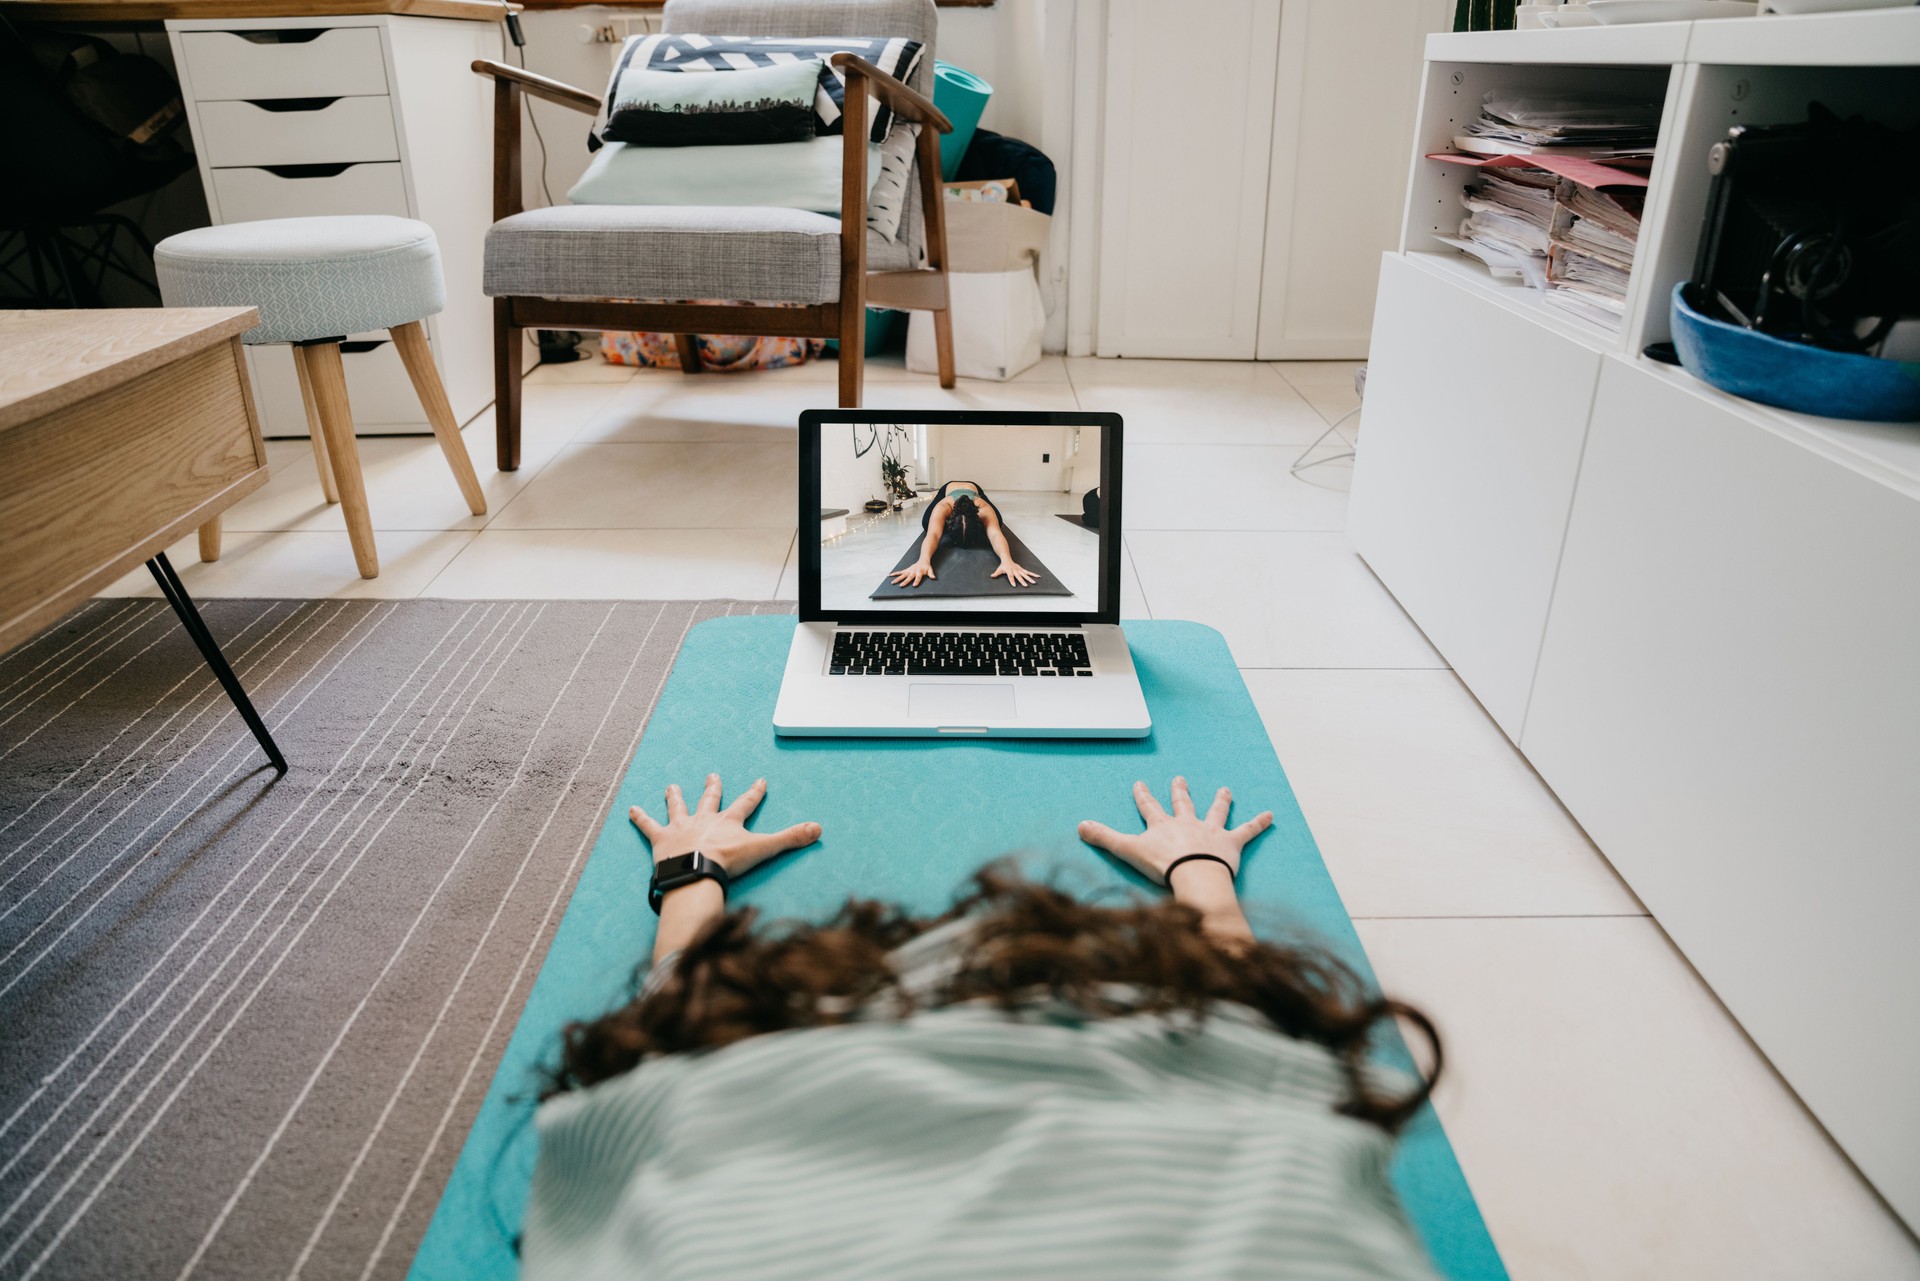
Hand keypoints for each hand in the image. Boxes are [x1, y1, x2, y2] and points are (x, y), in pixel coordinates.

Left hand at [630, 774, 821, 876]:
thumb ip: (790, 839)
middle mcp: (704, 819)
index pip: (746, 803)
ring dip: (675, 797)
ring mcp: (681, 827)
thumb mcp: (764, 849)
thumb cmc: (727, 862)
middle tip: (712, 775)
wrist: (696, 872)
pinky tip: (630, 809)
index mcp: (729, 822)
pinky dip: (639, 818)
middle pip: (709, 800)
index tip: (760, 781)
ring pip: (678, 807)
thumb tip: (819, 828)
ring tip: (671, 787)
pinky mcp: (661, 840)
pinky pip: (648, 826)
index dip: (754, 792)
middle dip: (712, 787)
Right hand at [889, 560, 935, 587]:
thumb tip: (933, 578)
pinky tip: (890, 575)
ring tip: (892, 582)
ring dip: (897, 579)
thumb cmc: (926, 566)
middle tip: (901, 586)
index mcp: (919, 572)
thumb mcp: (930, 569)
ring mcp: (909, 570)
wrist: (923, 559)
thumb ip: (931, 574)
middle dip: (905, 582)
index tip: (914, 585)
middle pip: (909, 577)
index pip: (918, 577)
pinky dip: (895, 573)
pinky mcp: (907, 569)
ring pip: (902, 575)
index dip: (916, 581)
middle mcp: (913, 571)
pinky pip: (900, 572)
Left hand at [992, 560, 1037, 587]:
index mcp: (1009, 571)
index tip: (1014, 585)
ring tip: (1034, 582)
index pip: (1010, 577)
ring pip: (1025, 574)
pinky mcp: (1022, 569)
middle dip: (1022, 581)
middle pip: (1019, 577)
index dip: (1012, 581)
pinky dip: (1033, 574)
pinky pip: (1028, 572)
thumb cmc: (1003, 565)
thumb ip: (996, 573)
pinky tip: (1038, 576)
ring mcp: (1019, 570)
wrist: (1007, 558)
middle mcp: (1015, 570)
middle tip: (1026, 586)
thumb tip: (992, 576)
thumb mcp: (999, 569)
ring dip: (1030, 579)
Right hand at [1078, 776, 1272, 887]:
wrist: (1194, 875)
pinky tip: (1271, 815)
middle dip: (1180, 791)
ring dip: (1221, 801)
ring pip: (1216, 811)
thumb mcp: (1127, 851)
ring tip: (1226, 790)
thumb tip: (1079, 825)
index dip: (1144, 795)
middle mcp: (1187, 823)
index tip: (1141, 783)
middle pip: (1182, 804)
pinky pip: (1247, 831)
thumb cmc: (1162, 866)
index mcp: (1162, 826)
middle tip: (1180, 779)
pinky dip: (1259, 823)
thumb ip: (1104, 838)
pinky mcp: (1231, 844)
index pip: (1149, 807)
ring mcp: (1210, 831)